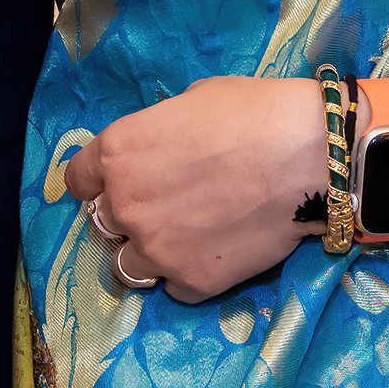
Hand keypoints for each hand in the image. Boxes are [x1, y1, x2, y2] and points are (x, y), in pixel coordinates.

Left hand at [74, 76, 327, 301]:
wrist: (311, 157)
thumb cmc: (256, 113)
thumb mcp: (193, 101)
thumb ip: (161, 132)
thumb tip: (163, 147)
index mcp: (118, 153)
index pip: (77, 180)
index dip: (97, 181)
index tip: (118, 184)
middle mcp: (125, 205)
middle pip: (104, 223)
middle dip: (131, 215)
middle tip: (171, 205)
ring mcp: (156, 249)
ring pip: (129, 265)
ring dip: (152, 253)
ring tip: (191, 237)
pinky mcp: (191, 281)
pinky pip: (176, 286)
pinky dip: (192, 274)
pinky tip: (221, 252)